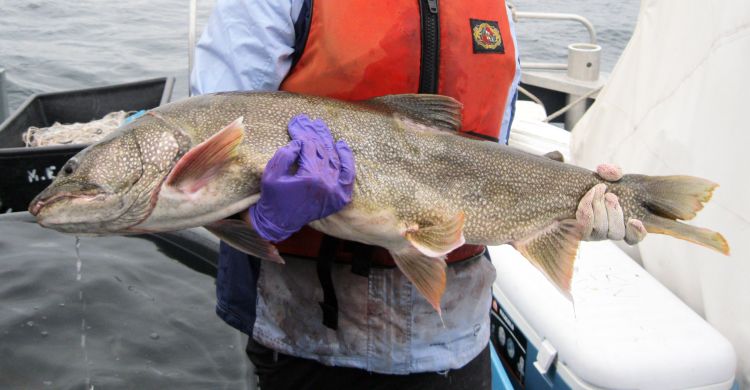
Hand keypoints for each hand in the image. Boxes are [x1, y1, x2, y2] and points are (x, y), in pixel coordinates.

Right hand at [248, 115, 354, 241]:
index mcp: (310, 177)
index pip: (309, 147)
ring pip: (334, 158)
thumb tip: (300, 142)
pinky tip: (341, 144)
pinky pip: (347, 174)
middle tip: (307, 120)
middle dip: (313, 133)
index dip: (301, 134)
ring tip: (320, 125)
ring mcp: (336, 190)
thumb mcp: (272, 173)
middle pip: (322, 150)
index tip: (295, 122)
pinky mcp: (340, 196)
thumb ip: (285, 154)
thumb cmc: (273, 197)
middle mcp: (327, 183)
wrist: (280, 222)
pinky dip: (346, 159)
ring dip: (327, 140)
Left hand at [576, 164, 646, 243]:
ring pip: (600, 229)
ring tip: (596, 191)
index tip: (634, 221)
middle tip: (610, 195)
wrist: (572, 188)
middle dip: (614, 212)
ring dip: (599, 209)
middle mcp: (609, 232)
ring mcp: (593, 234)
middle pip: (616, 233)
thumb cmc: (597, 185)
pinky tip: (588, 198)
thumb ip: (615, 172)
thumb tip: (614, 173)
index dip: (637, 233)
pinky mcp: (579, 231)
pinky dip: (586, 212)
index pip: (634, 237)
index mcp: (623, 223)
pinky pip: (583, 227)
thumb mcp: (608, 176)